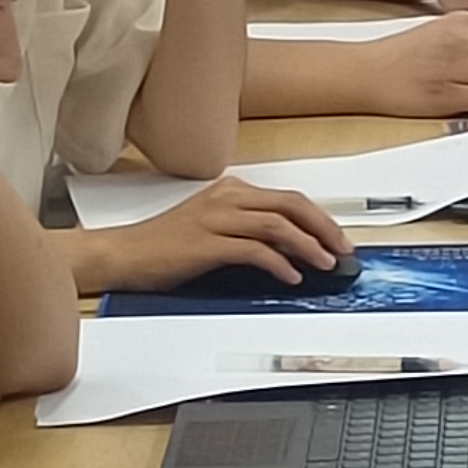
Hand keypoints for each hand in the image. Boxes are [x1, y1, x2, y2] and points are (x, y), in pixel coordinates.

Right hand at [88, 175, 353, 290]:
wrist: (124, 255)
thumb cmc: (165, 246)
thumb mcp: (212, 228)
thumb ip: (248, 231)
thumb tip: (290, 248)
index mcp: (230, 191)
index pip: (288, 198)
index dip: (319, 218)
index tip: (337, 238)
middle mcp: (226, 198)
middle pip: (290, 205)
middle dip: (323, 228)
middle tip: (343, 250)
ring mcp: (216, 219)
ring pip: (277, 224)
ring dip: (308, 245)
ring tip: (325, 263)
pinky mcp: (206, 243)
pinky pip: (254, 250)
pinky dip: (278, 263)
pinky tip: (291, 276)